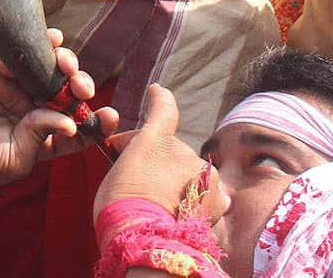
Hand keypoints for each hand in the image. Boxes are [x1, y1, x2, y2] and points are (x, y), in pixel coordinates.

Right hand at [0, 29, 118, 202]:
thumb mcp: (15, 158)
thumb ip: (41, 136)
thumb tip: (70, 121)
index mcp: (44, 140)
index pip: (78, 128)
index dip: (95, 121)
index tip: (110, 114)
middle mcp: (34, 114)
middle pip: (66, 94)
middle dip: (79, 85)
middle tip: (80, 85)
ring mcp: (15, 92)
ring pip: (47, 71)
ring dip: (63, 63)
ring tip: (65, 61)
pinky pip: (19, 57)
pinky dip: (38, 45)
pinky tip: (52, 38)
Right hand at [93, 85, 227, 243]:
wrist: (146, 240)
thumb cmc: (120, 206)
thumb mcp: (116, 173)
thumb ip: (133, 160)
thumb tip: (141, 162)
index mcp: (156, 139)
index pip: (163, 109)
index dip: (160, 98)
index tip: (157, 91)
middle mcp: (184, 150)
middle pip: (171, 150)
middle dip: (156, 160)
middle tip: (139, 181)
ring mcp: (204, 174)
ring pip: (190, 172)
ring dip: (179, 181)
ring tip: (162, 203)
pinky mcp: (217, 198)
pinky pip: (208, 191)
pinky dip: (198, 198)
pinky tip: (184, 211)